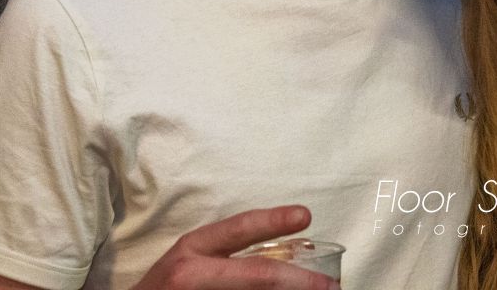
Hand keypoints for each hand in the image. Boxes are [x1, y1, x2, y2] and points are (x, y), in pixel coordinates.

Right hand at [132, 206, 338, 289]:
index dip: (274, 220)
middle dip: (298, 280)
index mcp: (193, 248)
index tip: (306, 215)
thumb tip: (291, 262)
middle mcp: (192, 273)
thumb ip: (231, 258)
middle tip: (329, 284)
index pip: (239, 228)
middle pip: (256, 274)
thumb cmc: (167, 289)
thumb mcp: (191, 263)